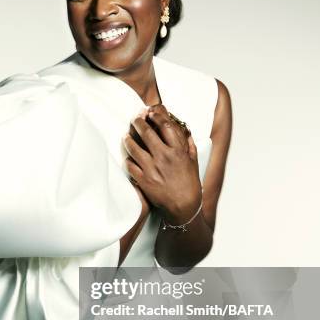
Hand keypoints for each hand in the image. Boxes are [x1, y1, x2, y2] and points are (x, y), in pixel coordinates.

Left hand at [123, 104, 201, 222]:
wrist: (183, 206)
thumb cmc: (189, 184)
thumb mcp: (193, 162)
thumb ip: (189, 145)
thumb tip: (185, 132)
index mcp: (178, 151)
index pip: (165, 126)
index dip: (156, 116)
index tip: (150, 113)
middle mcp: (164, 157)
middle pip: (146, 132)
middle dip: (138, 122)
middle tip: (134, 119)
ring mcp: (152, 168)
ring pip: (134, 147)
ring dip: (128, 139)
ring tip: (126, 136)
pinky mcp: (143, 180)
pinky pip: (130, 164)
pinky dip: (127, 159)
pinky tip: (128, 156)